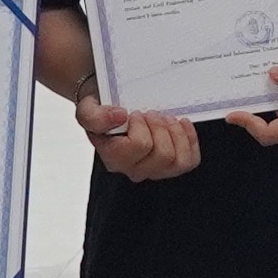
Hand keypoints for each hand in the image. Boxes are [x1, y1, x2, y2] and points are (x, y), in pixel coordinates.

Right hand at [78, 98, 202, 182]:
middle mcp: (134, 169)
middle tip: (151, 113)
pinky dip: (190, 140)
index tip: (134, 114)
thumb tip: (120, 117)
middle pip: (163, 155)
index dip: (141, 126)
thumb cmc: (101, 109)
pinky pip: (190, 161)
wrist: (110, 107)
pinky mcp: (172, 166)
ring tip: (165, 118)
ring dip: (176, 133)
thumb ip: (94, 115)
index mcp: (113, 158)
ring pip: (178, 160)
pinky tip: (182, 124)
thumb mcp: (87, 108)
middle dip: (160, 128)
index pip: (138, 146)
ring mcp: (154, 170)